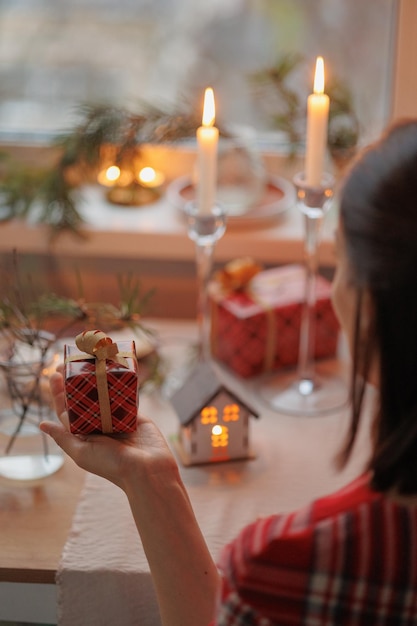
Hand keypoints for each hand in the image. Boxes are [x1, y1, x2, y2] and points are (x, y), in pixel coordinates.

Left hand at [40, 371, 178, 492]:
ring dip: (97, 379)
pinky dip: (119, 383)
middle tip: (70, 362)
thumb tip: (42, 424)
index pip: (67, 410)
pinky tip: (113, 369)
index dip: (59, 393)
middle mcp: (99, 426)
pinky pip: (124, 395)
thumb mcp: (81, 452)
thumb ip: (64, 437)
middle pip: (84, 399)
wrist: (147, 469)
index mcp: (84, 435)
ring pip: (104, 394)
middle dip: (76, 381)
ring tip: (90, 361)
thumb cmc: (111, 464)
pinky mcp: (134, 414)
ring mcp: (117, 418)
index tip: (55, 374)